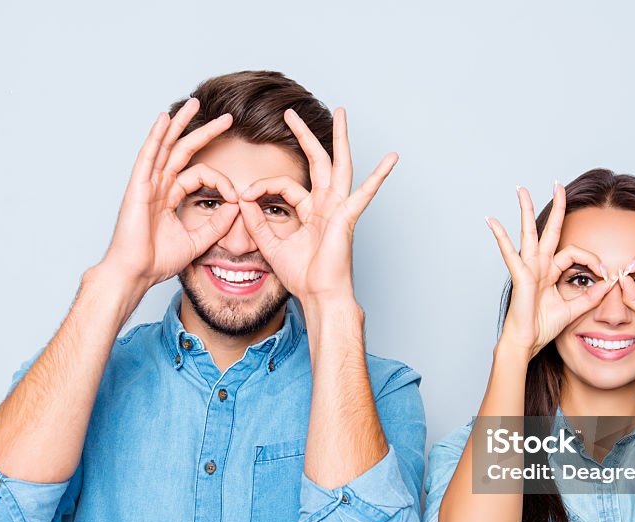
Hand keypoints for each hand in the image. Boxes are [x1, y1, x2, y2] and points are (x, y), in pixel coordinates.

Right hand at [97, 98, 240, 291]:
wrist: (136, 272)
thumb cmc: (158, 261)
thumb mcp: (197, 241)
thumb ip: (216, 224)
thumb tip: (236, 206)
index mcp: (169, 196)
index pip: (200, 175)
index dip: (221, 181)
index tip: (236, 196)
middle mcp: (158, 185)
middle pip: (183, 150)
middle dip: (204, 131)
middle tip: (227, 118)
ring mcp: (147, 184)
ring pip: (166, 145)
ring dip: (181, 123)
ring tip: (196, 104)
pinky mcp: (138, 186)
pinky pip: (148, 155)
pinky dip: (156, 136)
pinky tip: (165, 118)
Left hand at [236, 107, 397, 307]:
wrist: (319, 296)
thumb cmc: (302, 276)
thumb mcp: (270, 245)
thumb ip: (257, 222)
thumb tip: (243, 200)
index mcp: (311, 211)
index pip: (285, 186)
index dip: (262, 187)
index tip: (244, 196)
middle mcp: (327, 205)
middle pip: (318, 161)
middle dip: (305, 136)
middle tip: (290, 113)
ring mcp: (340, 209)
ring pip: (340, 166)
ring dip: (340, 139)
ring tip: (342, 114)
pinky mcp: (347, 218)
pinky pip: (364, 194)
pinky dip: (378, 176)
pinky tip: (391, 159)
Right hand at [488, 183, 612, 357]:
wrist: (527, 342)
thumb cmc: (543, 327)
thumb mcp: (575, 309)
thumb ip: (591, 296)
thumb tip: (610, 284)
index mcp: (550, 271)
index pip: (574, 253)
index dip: (593, 260)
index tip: (606, 274)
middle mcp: (539, 265)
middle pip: (548, 229)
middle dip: (555, 207)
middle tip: (558, 185)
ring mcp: (528, 268)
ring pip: (528, 232)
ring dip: (526, 210)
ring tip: (521, 190)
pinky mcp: (520, 275)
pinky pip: (510, 253)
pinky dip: (500, 237)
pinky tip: (492, 221)